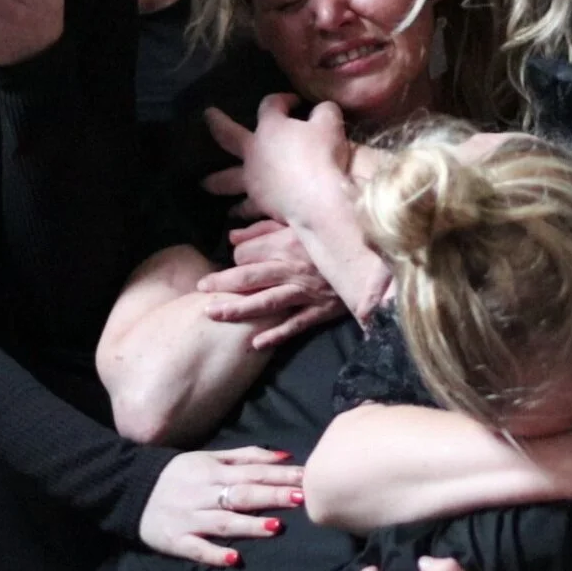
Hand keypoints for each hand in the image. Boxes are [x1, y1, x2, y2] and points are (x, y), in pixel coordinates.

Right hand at [138, 445, 303, 565]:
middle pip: (242, 495)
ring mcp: (189, 519)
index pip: (253, 473)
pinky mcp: (175, 541)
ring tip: (276, 528)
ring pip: (223, 522)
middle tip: (301, 499)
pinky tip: (234, 559)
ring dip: (249, 526)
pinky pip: (196, 549)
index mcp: (213, 471)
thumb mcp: (210, 457)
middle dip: (272, 497)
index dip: (280, 476)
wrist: (130, 490)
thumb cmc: (180, 473)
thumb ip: (247, 456)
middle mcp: (203, 494)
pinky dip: (215, 554)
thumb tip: (285, 455)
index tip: (306, 478)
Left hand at [196, 220, 346, 347]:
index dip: (235, 259)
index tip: (230, 264)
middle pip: (250, 277)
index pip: (248, 253)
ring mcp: (306, 292)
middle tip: (200, 290)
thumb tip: (232, 237)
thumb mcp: (299, 227)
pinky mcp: (320, 311)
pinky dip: (276, 335)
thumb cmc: (332, 242)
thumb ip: (264, 229)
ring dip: (239, 309)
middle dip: (222, 284)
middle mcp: (293, 268)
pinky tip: (255, 343)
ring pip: (267, 301)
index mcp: (288, 244)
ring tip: (214, 314)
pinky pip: (295, 325)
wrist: (371, 264)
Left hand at [203, 95, 352, 225]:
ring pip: (228, 179)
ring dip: (216, 180)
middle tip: (207, 116)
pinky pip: (246, 208)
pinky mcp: (259, 203)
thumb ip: (324, 111)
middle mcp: (254, 151)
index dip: (282, 100)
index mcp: (270, 127)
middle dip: (218, 124)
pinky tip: (235, 213)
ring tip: (204, 184)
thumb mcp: (331, 123)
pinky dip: (241, 210)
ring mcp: (253, 179)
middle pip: (229, 136)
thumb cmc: (323, 155)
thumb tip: (321, 109)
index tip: (295, 103)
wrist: (319, 198)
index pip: (270, 105)